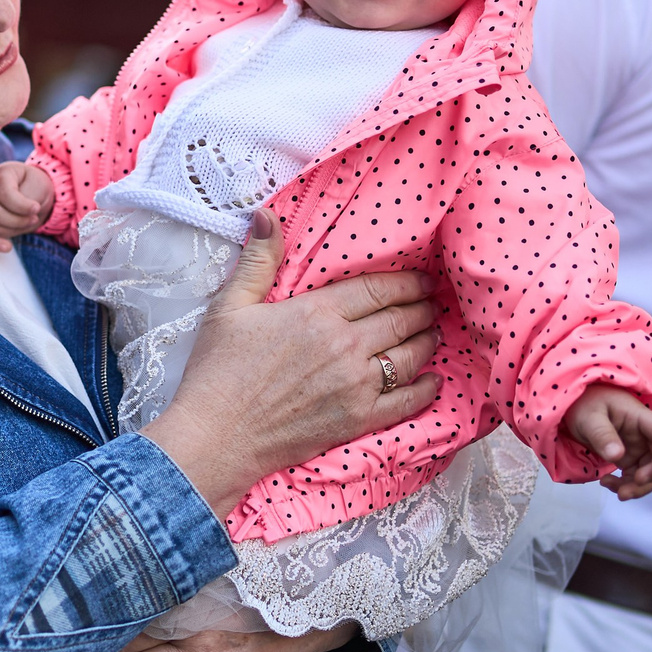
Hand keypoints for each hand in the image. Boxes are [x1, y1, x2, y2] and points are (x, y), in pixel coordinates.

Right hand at [0, 161, 55, 252]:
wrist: (33, 194)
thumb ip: (28, 197)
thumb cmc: (35, 187)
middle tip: (34, 218)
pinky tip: (7, 247)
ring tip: (27, 224)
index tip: (36, 208)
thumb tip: (20, 215)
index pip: (3, 193)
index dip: (20, 205)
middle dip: (17, 220)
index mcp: (1, 174)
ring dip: (12, 230)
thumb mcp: (38, 185)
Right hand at [142, 211, 441, 515]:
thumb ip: (258, 260)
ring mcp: (356, 385)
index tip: (421, 279)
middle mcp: (345, 346)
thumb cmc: (217, 372)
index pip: (378, 289)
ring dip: (428, 341)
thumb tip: (267, 215)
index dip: (406, 282)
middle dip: (423, 307)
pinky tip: (434, 381)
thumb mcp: (229, 306)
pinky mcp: (358, 420)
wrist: (217, 436)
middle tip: (432, 302)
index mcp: (317, 313)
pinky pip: (406, 402)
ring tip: (434, 333)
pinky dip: (426, 389)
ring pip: (410, 356)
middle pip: (401, 319)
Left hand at [563, 384, 651, 499]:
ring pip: (651, 473)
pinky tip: (607, 483)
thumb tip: (617, 456)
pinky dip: (626, 485)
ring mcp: (639, 448)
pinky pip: (636, 477)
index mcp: (640, 418)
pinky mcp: (630, 459)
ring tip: (614, 490)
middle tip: (628, 489)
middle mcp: (645, 435)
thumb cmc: (585, 404)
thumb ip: (602, 435)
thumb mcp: (588, 417)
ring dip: (638, 487)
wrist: (577, 407)